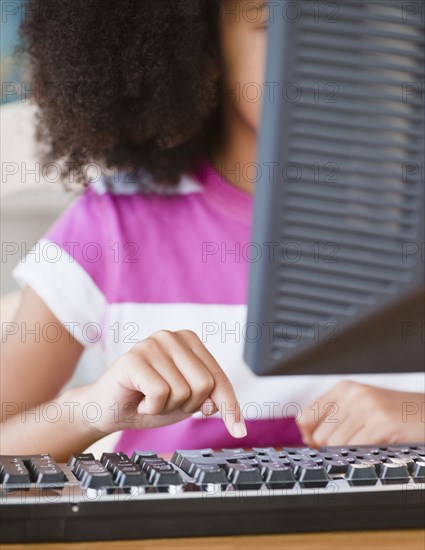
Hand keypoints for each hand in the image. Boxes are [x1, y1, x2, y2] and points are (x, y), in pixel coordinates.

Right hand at [79, 330, 246, 438]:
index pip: (219, 378)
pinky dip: (151, 408)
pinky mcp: (134, 358)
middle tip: (165, 402)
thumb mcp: (186, 403)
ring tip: (149, 399)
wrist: (107, 411)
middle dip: (187, 405)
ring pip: (183, 391)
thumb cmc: (147, 402)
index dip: (229, 407)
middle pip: (205, 384)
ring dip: (166, 407)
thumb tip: (216, 405)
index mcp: (189, 342)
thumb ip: (207, 399)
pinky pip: (160, 393)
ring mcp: (151, 344)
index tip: (238, 430)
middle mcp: (172, 336)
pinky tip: (139, 400)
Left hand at [298, 380, 424, 446]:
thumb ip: (336, 418)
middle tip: (347, 451)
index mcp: (344, 389)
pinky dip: (360, 457)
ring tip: (364, 449)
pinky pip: (355, 449)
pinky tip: (372, 452)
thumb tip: (309, 439)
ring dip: (348, 454)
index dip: (308, 437)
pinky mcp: (381, 423)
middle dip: (330, 450)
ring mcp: (366, 408)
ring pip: (335, 445)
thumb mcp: (361, 407)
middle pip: (319, 435)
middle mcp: (352, 395)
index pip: (305, 416)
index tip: (315, 446)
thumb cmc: (396, 413)